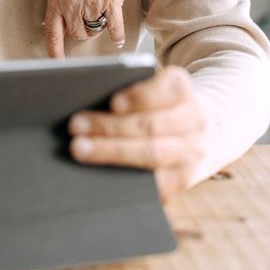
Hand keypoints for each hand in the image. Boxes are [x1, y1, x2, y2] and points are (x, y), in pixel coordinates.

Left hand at [44, 0, 137, 56]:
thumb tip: (55, 19)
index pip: (51, 32)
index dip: (54, 51)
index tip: (57, 63)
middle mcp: (71, 3)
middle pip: (77, 34)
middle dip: (84, 32)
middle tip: (91, 21)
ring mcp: (91, 2)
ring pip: (94, 30)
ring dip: (99, 27)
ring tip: (102, 13)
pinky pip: (113, 26)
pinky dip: (117, 35)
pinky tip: (118, 39)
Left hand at [67, 66, 205, 200]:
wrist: (188, 131)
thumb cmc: (150, 104)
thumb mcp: (145, 87)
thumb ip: (123, 87)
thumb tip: (84, 96)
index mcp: (181, 88)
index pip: (168, 88)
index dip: (141, 97)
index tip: (113, 103)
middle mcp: (193, 120)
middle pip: (152, 125)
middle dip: (111, 127)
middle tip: (76, 127)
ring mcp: (191, 151)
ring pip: (152, 153)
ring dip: (111, 151)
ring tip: (79, 148)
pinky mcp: (182, 178)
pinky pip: (155, 183)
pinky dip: (126, 178)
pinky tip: (99, 174)